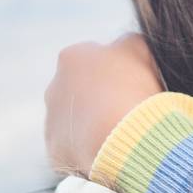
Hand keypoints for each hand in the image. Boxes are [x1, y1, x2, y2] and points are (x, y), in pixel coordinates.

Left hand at [45, 33, 163, 177]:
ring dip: (93, 122)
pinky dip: (90, 147)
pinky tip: (112, 147)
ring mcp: (51, 121)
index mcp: (72, 57)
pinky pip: (74, 147)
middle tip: (128, 106)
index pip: (93, 57)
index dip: (116, 69)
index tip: (133, 82)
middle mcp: (54, 87)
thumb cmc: (134, 88)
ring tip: (121, 130)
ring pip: (74, 118)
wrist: (124, 138)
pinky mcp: (55, 150)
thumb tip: (124, 47)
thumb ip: (129, 42)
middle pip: (80, 88)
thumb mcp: (141, 48)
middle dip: (99, 96)